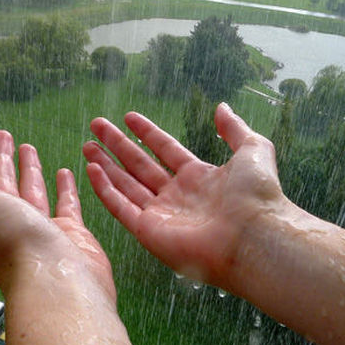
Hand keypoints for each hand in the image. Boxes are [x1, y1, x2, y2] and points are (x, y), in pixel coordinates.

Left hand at [0, 124, 114, 301]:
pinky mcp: (67, 233)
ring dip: (27, 169)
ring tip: (29, 147)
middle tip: (3, 134)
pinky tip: (63, 173)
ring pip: (29, 191)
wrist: (55, 279)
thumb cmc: (10, 242)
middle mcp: (6, 222)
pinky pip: (64, 205)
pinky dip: (62, 189)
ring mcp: (37, 229)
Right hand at [84, 103, 290, 291]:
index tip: (129, 117)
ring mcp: (162, 215)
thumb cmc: (257, 196)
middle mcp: (178, 196)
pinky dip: (105, 190)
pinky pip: (121, 208)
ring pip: (126, 185)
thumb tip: (222, 107)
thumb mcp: (252, 150)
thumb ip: (235, 129)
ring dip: (106, 165)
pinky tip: (92, 170)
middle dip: (117, 145)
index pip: (166, 150)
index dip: (147, 133)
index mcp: (200, 178)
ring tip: (87, 145)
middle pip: (140, 165)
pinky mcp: (149, 232)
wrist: (253, 237)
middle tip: (96, 126)